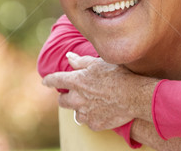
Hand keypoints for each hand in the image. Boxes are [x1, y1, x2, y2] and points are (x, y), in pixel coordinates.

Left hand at [42, 52, 158, 130]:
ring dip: (81, 108)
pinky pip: (89, 121)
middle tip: (76, 94)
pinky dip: (93, 116)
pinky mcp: (94, 124)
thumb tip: (69, 57)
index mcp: (76, 81)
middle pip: (62, 101)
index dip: (49, 80)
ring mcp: (85, 113)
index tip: (45, 81)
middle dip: (66, 97)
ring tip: (94, 103)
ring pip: (76, 113)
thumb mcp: (99, 63)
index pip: (56, 80)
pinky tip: (103, 110)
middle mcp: (77, 99)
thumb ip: (81, 62)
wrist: (135, 96)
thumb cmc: (118, 75)